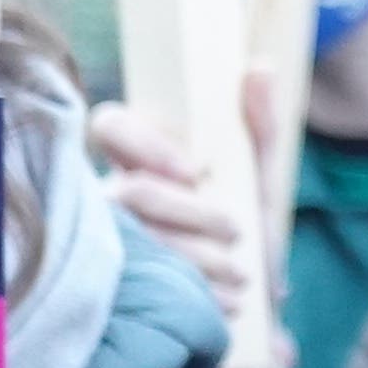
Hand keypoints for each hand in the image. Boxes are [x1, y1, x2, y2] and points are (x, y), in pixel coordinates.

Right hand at [87, 101, 260, 311]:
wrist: (250, 295)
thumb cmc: (244, 220)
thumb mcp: (258, 173)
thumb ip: (260, 124)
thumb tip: (259, 67)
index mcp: (139, 157)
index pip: (110, 125)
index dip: (147, 144)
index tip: (199, 172)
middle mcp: (111, 195)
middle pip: (129, 192)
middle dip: (192, 214)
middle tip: (237, 230)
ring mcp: (107, 241)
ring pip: (135, 241)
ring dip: (199, 257)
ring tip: (241, 272)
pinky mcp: (113, 287)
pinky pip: (138, 288)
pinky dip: (194, 292)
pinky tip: (227, 300)